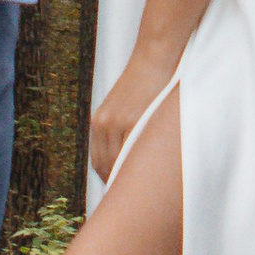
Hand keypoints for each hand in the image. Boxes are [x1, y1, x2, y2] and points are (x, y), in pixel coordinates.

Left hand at [90, 41, 177, 187]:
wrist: (156, 56)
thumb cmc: (146, 81)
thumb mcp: (125, 105)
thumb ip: (122, 128)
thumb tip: (129, 155)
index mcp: (99, 121)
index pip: (99, 162)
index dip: (109, 179)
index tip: (122, 191)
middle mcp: (104, 124)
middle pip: (106, 167)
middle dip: (118, 185)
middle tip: (133, 199)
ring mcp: (119, 122)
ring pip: (119, 163)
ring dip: (130, 179)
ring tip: (144, 192)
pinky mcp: (135, 120)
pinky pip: (135, 152)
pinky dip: (141, 166)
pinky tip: (152, 174)